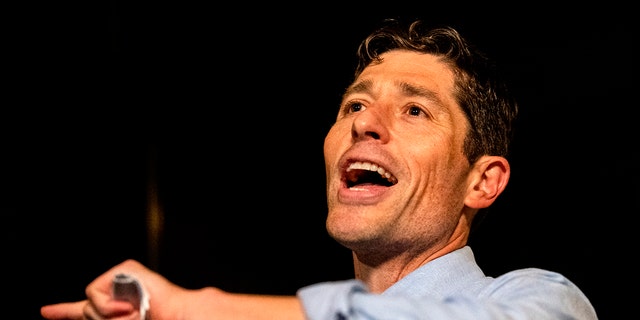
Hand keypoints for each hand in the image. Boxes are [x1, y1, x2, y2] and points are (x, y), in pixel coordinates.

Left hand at [41, 259, 177, 319]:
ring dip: (107, 317)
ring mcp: (120, 277)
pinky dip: (108, 306)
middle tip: (128, 318)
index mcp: (114, 306)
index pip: (83, 308)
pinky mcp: (124, 268)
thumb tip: (80, 309)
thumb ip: (100, 318)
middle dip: (99, 319)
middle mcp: (115, 290)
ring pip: (90, 302)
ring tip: (132, 315)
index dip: (63, 311)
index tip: (45, 312)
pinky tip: (128, 307)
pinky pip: (96, 292)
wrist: (173, 315)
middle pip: (86, 309)